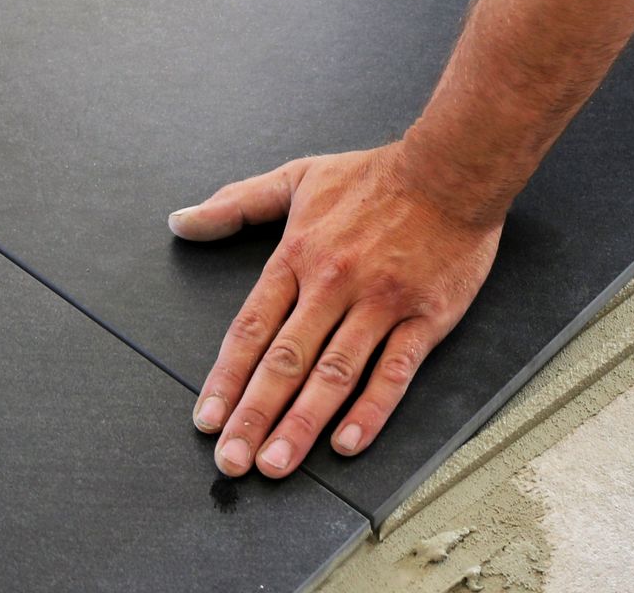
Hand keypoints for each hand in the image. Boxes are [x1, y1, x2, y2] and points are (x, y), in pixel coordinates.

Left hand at [169, 143, 504, 477]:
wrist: (451, 169)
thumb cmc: (375, 178)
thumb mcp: (297, 179)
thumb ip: (237, 204)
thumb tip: (182, 221)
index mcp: (299, 256)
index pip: (252, 328)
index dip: (227, 378)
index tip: (207, 420)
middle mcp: (333, 283)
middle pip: (285, 360)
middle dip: (254, 415)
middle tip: (231, 461)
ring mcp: (380, 303)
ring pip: (334, 373)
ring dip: (301, 423)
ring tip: (275, 464)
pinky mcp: (425, 318)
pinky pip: (394, 372)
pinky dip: (371, 410)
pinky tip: (347, 443)